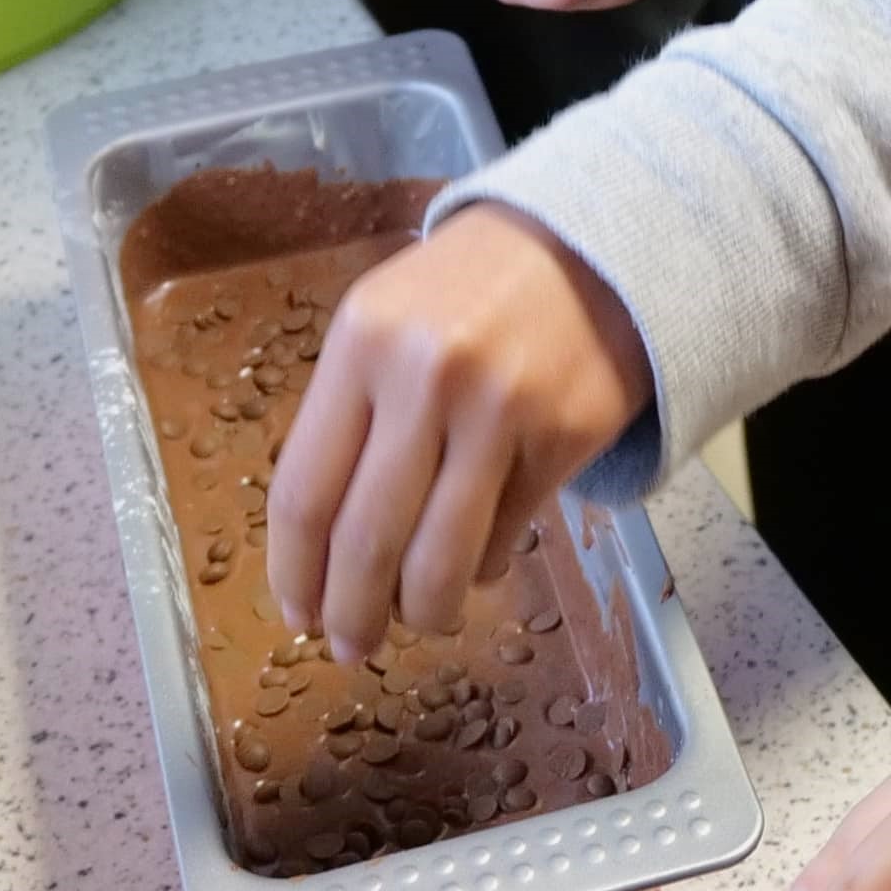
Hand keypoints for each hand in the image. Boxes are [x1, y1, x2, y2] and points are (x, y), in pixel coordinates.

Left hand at [261, 205, 654, 656]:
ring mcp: (503, 410)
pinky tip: (480, 562)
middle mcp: (427, 378)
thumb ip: (349, 415)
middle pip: (366, 542)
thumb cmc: (471, 291)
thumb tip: (321, 548)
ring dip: (422, 613)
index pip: (305, 492)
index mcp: (363, 345)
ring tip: (420, 619)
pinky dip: (487, 570)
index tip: (298, 615)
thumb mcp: (386, 321)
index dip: (296, 573)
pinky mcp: (566, 437)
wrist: (594, 242)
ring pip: (441, 561)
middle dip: (353, 615)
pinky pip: (507, 539)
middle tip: (353, 647)